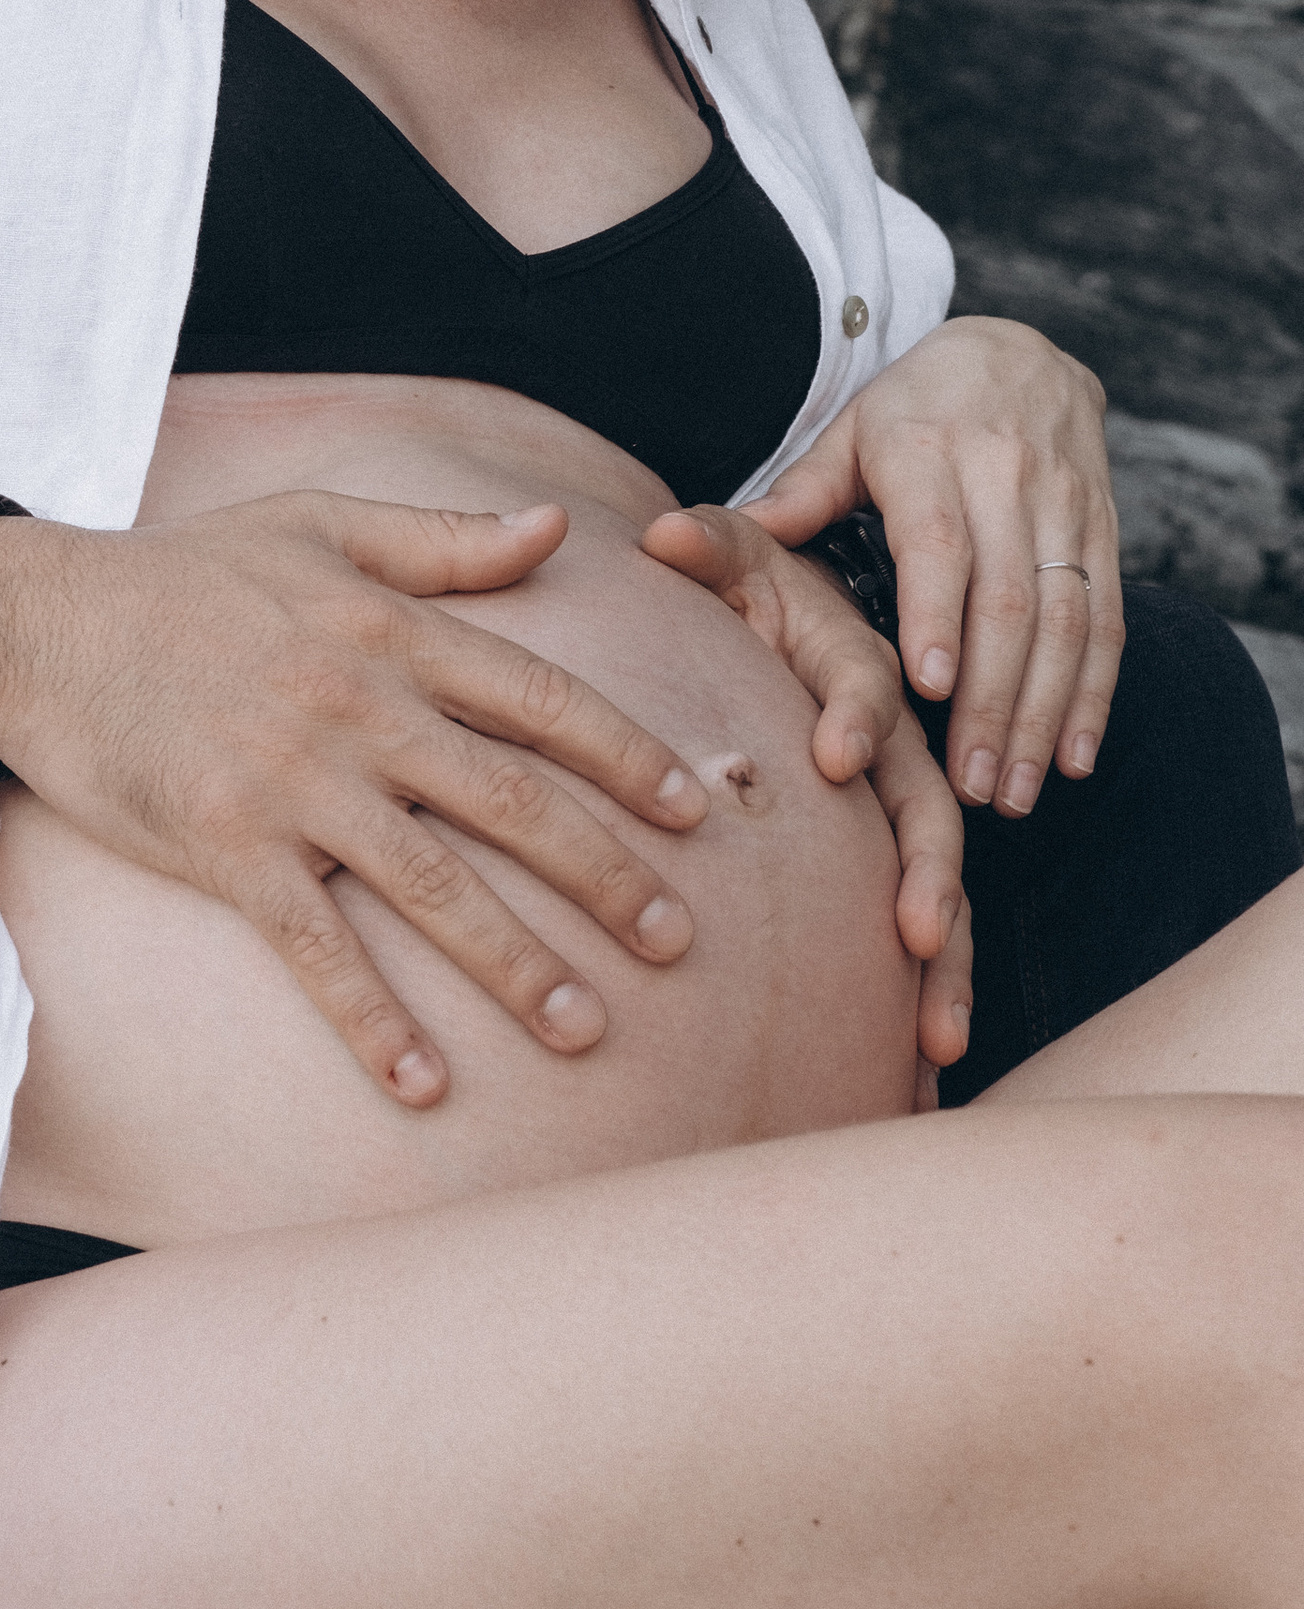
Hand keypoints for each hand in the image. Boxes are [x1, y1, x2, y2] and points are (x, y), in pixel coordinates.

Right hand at [0, 493, 713, 1108]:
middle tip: (676, 942)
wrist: (38, 623)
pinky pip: (314, 947)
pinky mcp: (225, 847)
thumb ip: (439, 540)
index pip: (538, 698)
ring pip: (433, 886)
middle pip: (511, 801)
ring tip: (587, 1029)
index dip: (625, 756)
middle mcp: (358, 709)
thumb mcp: (316, 523)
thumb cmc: (183, 573)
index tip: (695, 811)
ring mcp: (293, 784)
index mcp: (390, 632)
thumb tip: (553, 531)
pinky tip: (423, 1082)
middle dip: (604, 875)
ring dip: (517, 964)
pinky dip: (370, 1018)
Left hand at [640, 502, 972, 1070]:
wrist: (781, 615)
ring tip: (938, 1043)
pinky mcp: (890, 857)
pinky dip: (926, 998)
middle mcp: (892, 743)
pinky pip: (920, 930)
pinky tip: (924, 1076)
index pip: (866, 688)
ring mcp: (898, 807)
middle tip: (917, 937)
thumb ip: (705, 546)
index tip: (829, 754)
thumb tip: (663, 532)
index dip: (854, 715)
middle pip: (927, 811)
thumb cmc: (745, 586)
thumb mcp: (726, 555)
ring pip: (938, 888)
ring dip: (945, 964)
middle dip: (928, 877)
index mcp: (853, 662)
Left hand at [744, 319, 1123, 817]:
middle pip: (1006, 597)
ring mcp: (1065, 505)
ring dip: (1041, 713)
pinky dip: (1095, 694)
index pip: (939, 542)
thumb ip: (796, 493)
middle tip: (968, 784)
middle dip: (991, 699)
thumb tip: (700, 534)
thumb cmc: (914, 409)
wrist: (1023, 350)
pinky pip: (1108, 619)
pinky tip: (1074, 757)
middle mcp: (1006, 475)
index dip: (937, 614)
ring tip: (1011, 792)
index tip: (926, 686)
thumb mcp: (848, 432)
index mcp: (928, 451)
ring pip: (1065, 619)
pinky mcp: (1105, 530)